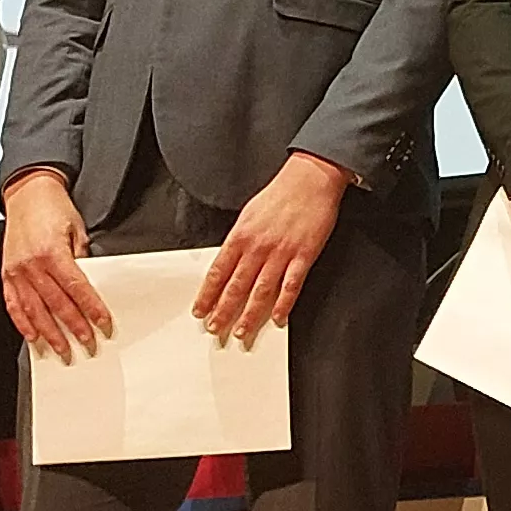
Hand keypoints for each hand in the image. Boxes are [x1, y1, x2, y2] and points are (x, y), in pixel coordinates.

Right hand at [1, 171, 115, 359]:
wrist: (27, 192)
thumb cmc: (53, 208)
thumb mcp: (77, 229)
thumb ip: (82, 258)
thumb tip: (90, 283)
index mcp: (52, 253)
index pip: (77, 288)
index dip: (91, 308)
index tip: (103, 323)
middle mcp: (32, 265)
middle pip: (56, 304)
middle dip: (74, 327)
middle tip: (87, 344)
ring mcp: (17, 271)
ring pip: (34, 310)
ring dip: (49, 333)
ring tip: (62, 349)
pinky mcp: (7, 274)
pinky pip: (14, 304)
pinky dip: (23, 323)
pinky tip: (33, 336)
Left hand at [196, 153, 348, 337]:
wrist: (310, 178)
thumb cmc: (280, 194)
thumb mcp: (248, 213)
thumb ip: (239, 240)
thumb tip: (228, 263)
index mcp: (241, 235)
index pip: (218, 272)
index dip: (207, 294)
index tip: (200, 311)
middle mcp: (258, 247)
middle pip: (236, 286)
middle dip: (223, 311)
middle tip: (215, 329)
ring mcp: (281, 253)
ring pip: (261, 291)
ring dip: (249, 314)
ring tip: (241, 332)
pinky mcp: (304, 255)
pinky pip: (291, 285)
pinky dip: (284, 304)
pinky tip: (277, 318)